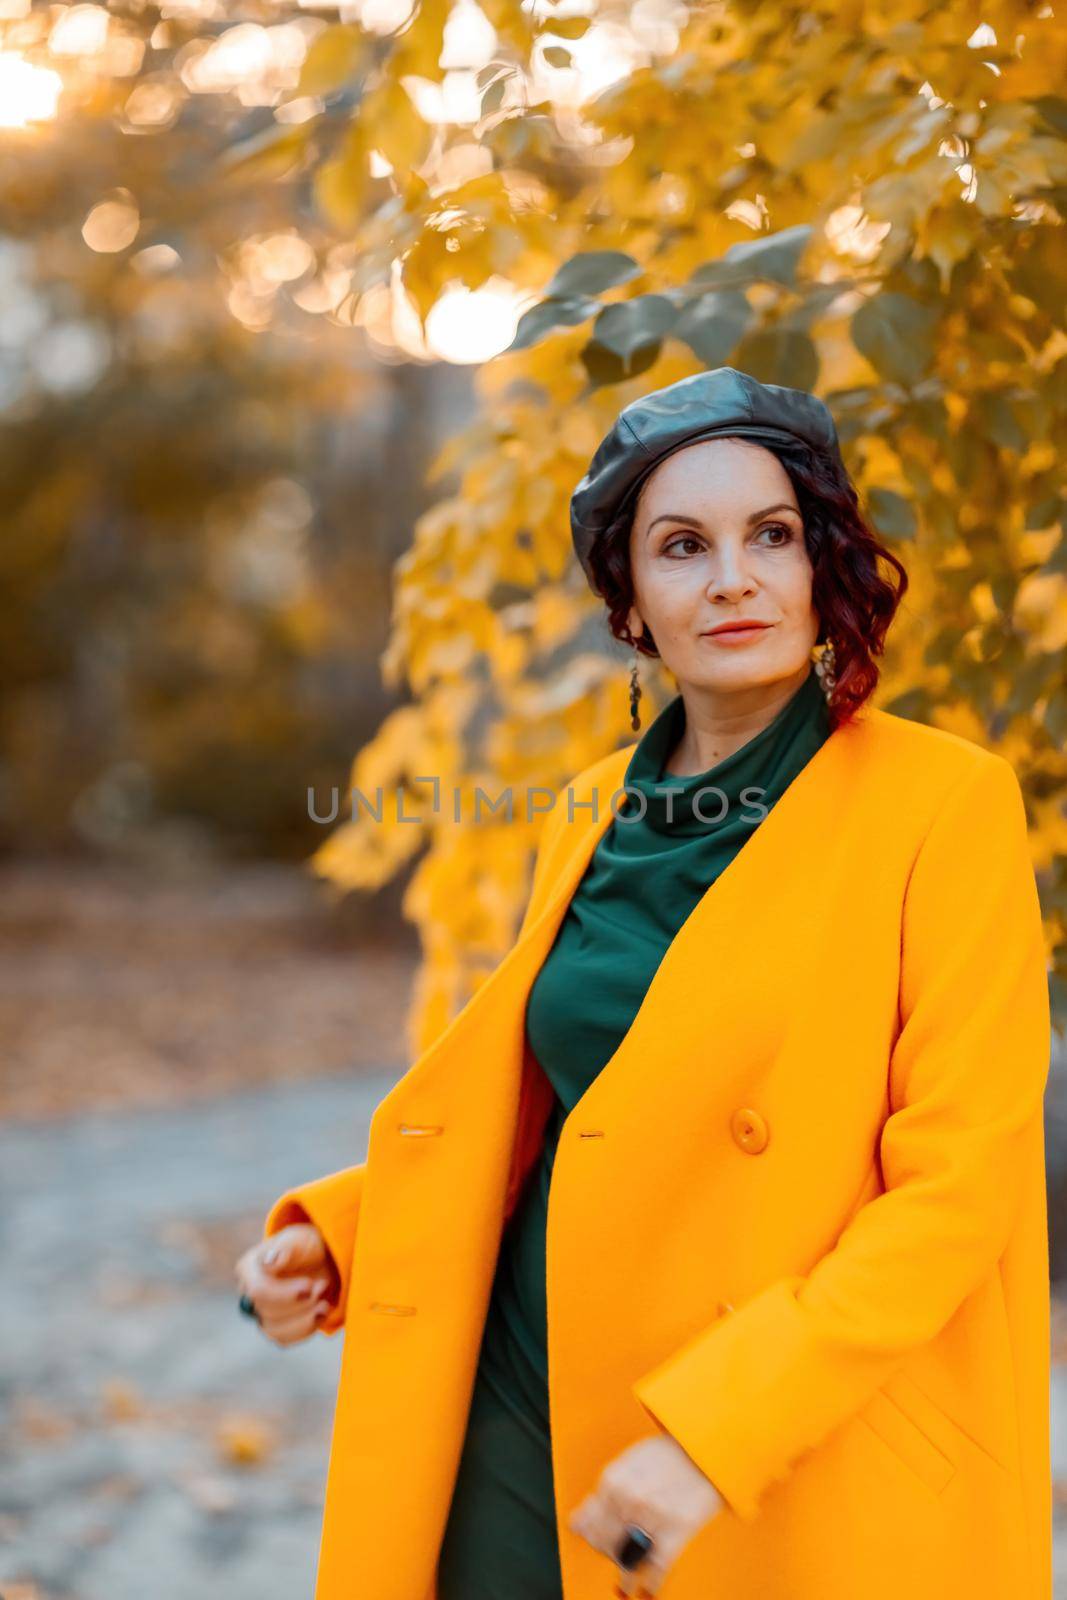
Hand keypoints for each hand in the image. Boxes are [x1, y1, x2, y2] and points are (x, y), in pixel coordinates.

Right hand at [234, 1222, 340, 1346]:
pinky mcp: (275, 1327)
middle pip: (266, 1312)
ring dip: (304, 1319)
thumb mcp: (301, 1240)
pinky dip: (306, 1329)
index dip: (285, 1294)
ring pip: (274, 1331)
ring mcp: (261, 1312)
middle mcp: (248, 1292)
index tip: (310, 1285)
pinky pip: (285, 1339)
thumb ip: (287, 1249)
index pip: (258, 1291)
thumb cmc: (307, 1245)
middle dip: (300, 1303)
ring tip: (325, 1304)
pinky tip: (322, 1313)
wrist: (321, 1258)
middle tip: (323, 1285)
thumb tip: (269, 1262)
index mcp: (248, 1267)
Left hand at [568, 1433, 724, 1595]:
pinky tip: (649, 1586)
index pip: (588, 1524)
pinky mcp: (678, 1530)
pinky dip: (651, 1583)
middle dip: (608, 1553)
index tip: (596, 1543)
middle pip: (605, 1543)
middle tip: (615, 1555)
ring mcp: (653, 1515)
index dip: (592, 1538)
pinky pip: (657, 1568)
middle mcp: (629, 1499)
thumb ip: (603, 1492)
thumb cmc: (669, 1453)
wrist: (707, 1447)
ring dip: (625, 1571)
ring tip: (626, 1581)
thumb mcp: (630, 1462)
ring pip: (626, 1558)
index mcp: (613, 1480)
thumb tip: (577, 1522)